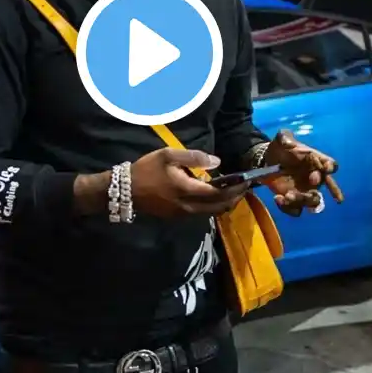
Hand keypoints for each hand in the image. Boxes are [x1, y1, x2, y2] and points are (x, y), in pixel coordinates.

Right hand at [130, 148, 247, 217]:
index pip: (219, 193)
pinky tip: (214, 195)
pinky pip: (202, 213)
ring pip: (211, 212)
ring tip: (233, 191)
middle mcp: (189, 207)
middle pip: (219, 207)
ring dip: (225, 203)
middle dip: (235, 198)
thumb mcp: (168, 155)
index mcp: (188, 190)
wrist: (124, 191)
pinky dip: (213, 205)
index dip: (236, 188)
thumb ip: (194, 158)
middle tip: (245, 187)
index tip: (247, 180)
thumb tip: (217, 162)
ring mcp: (183, 214)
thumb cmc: (147, 170)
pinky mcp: (178, 217)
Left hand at [262, 130, 338, 215]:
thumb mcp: (281, 138)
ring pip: (313, 202)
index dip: (331, 167)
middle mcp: (316, 178)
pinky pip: (296, 210)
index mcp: (316, 161)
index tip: (327, 169)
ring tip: (287, 196)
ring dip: (302, 200)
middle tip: (310, 181)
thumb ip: (284, 137)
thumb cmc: (280, 148)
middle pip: (325, 187)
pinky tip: (278, 198)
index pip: (331, 165)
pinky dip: (288, 208)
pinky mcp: (294, 200)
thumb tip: (289, 143)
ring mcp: (306, 191)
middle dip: (318, 185)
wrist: (267, 160)